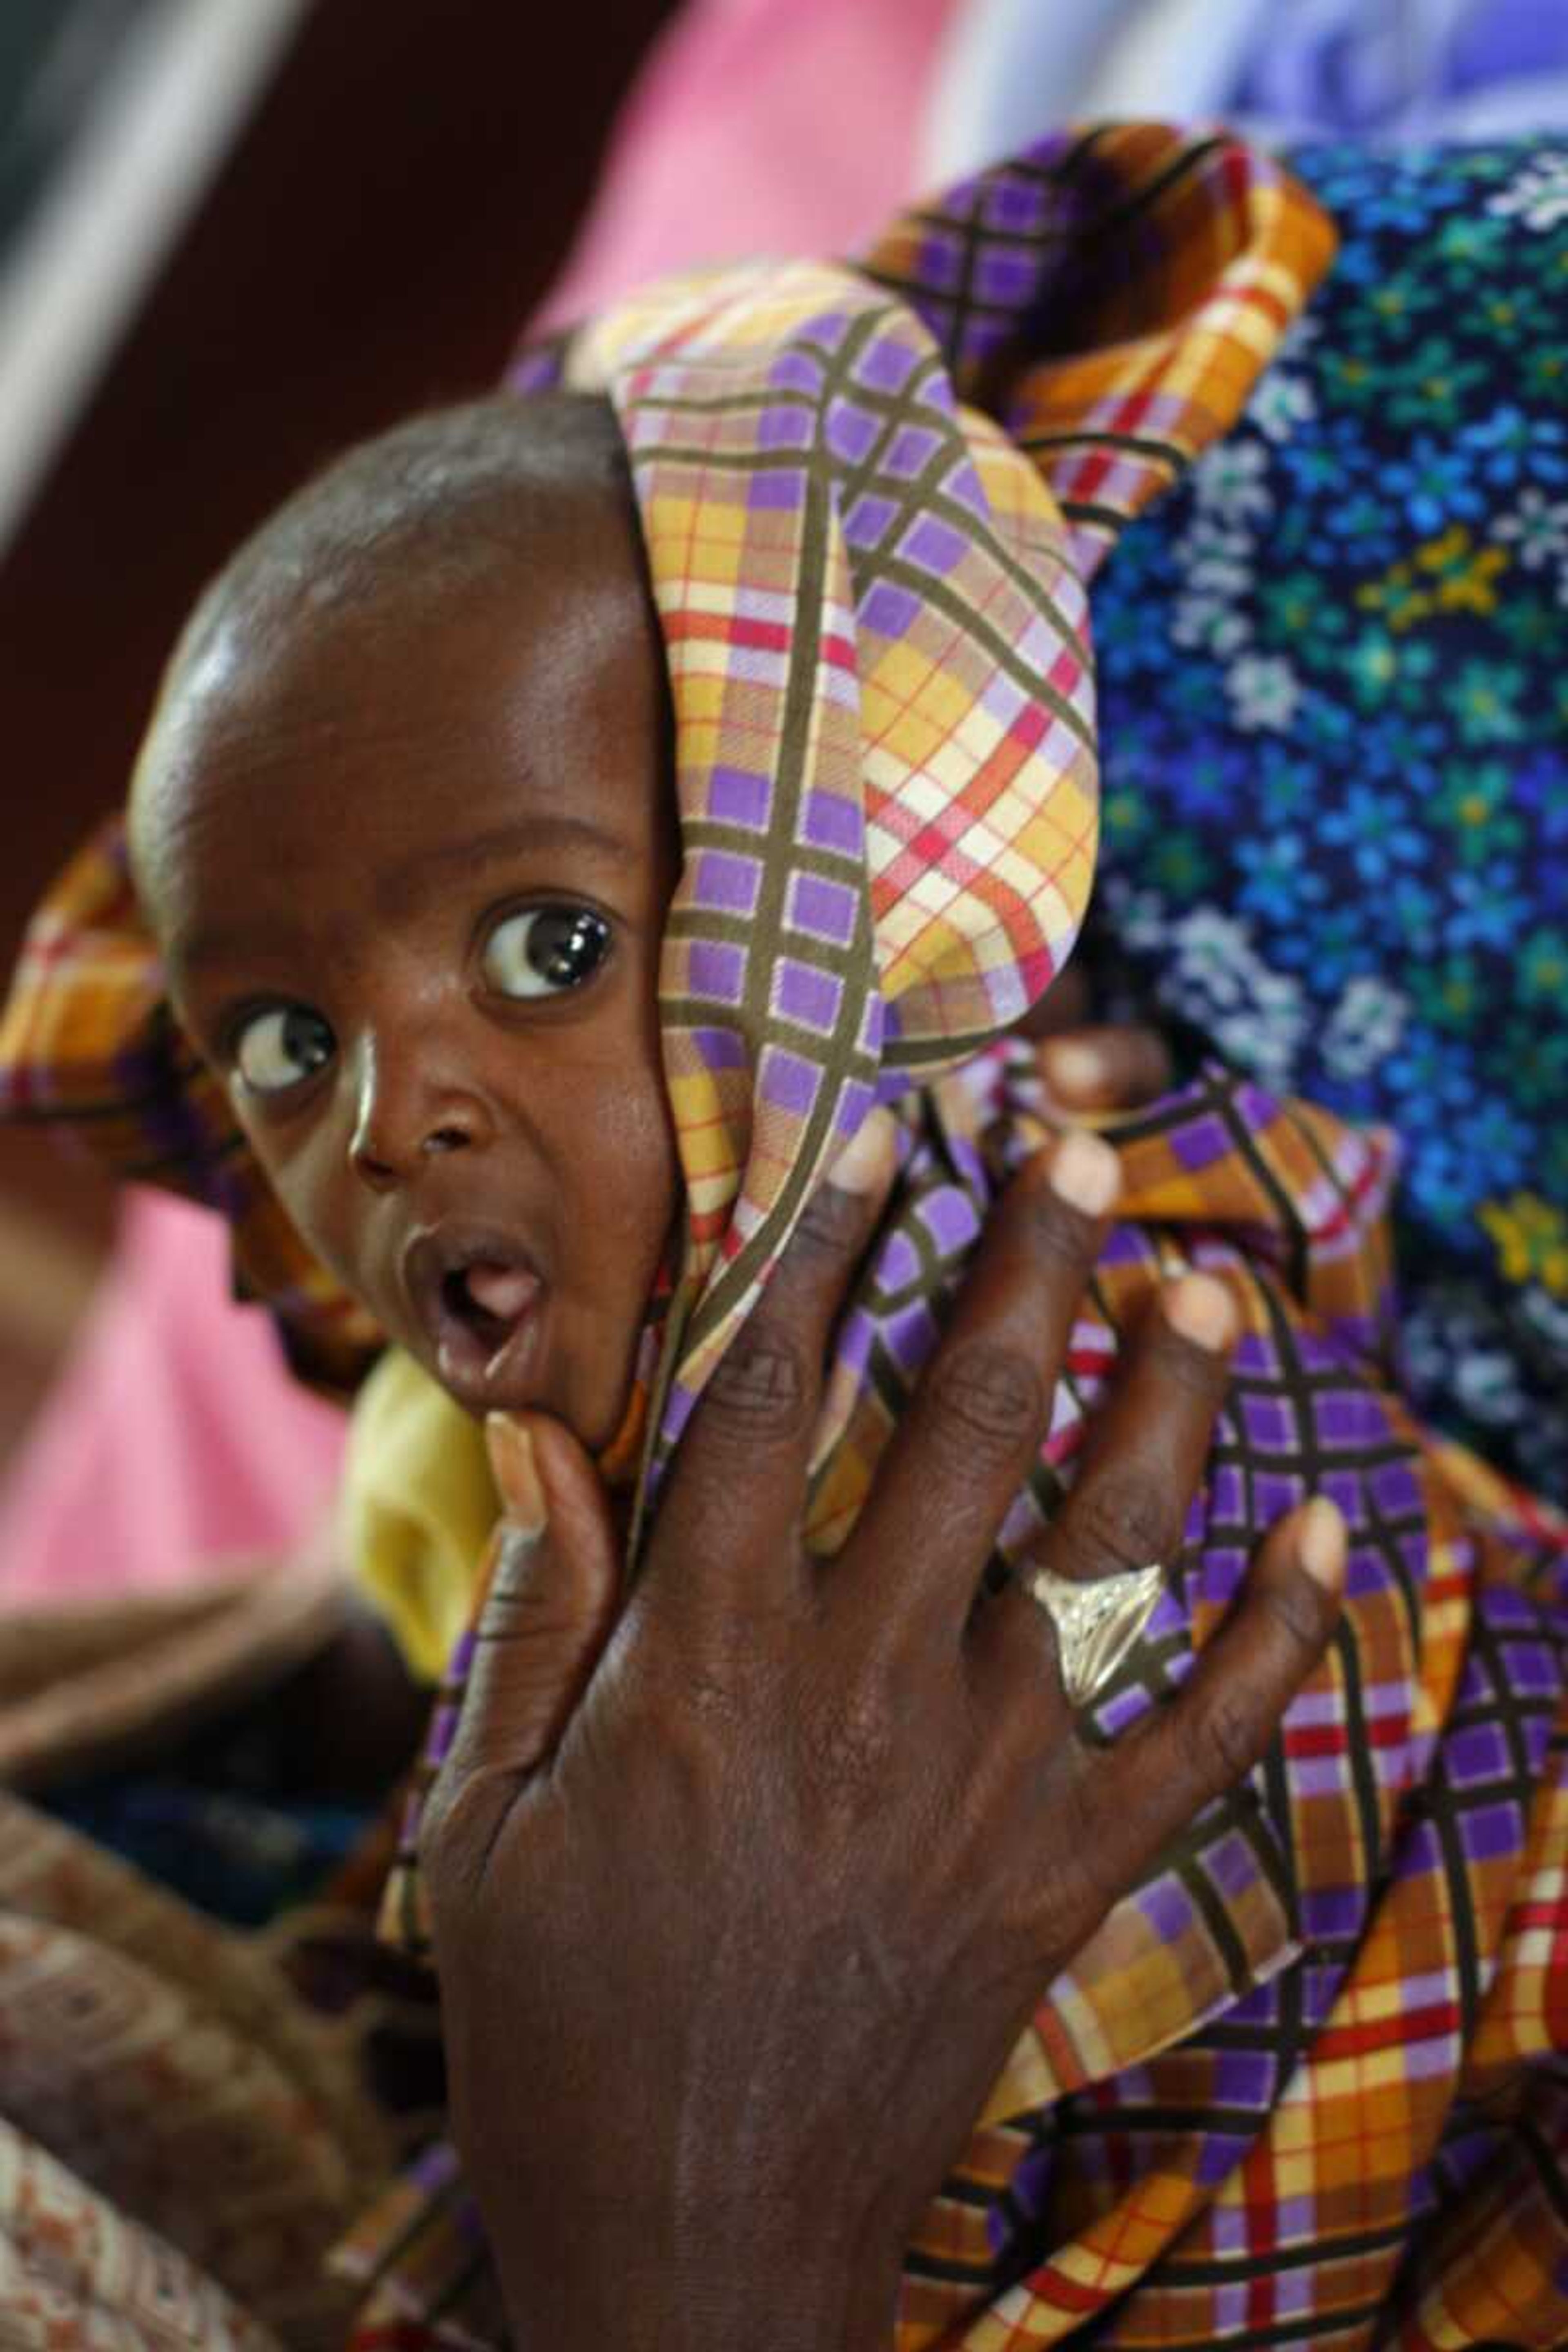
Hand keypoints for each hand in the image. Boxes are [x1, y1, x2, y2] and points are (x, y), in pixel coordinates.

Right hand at [420, 1117, 1344, 2351]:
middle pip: (964, 1428)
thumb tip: (544, 1439)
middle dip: (1024, 1267)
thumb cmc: (560, 2032)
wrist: (694, 2256)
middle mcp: (859, 1696)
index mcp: (703, 1668)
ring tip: (1203, 1287)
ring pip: (1106, 1552)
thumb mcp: (489, 1825)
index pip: (769, 1397)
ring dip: (1167, 1406)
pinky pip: (1200, 1739)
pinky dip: (1281, 1636)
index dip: (819, 1243)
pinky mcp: (1060, 1882)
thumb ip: (539, 1617)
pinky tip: (1327, 1530)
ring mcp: (980, 1788)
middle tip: (1070, 1146)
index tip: (872, 1129)